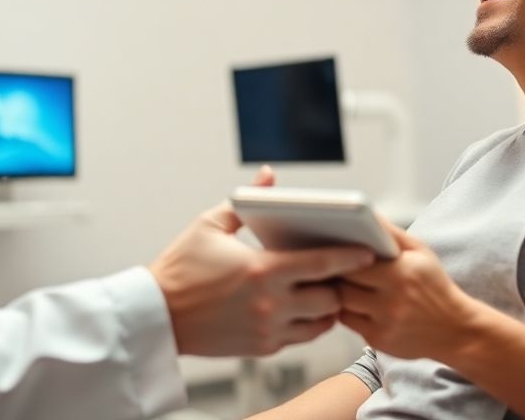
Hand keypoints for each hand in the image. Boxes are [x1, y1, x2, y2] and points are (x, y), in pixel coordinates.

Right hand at [148, 166, 375, 356]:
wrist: (156, 316)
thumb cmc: (180, 268)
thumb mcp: (210, 225)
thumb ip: (246, 200)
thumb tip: (268, 176)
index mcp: (261, 270)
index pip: (322, 264)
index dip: (350, 257)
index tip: (368, 251)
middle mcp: (269, 304)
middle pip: (330, 298)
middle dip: (340, 284)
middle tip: (343, 270)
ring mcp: (267, 330)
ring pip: (320, 323)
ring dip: (328, 307)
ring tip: (327, 289)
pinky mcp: (262, 348)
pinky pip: (300, 338)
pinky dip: (308, 323)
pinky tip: (305, 307)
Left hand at [338, 220, 481, 360]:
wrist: (456, 330)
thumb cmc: (435, 286)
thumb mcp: (421, 253)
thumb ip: (391, 233)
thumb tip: (366, 215)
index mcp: (401, 272)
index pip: (353, 261)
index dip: (342, 256)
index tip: (337, 251)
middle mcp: (391, 300)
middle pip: (342, 283)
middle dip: (336, 275)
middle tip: (332, 267)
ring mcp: (384, 322)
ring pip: (341, 303)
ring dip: (339, 294)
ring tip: (343, 284)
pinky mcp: (378, 340)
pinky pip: (348, 322)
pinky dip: (347, 312)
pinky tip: (355, 304)